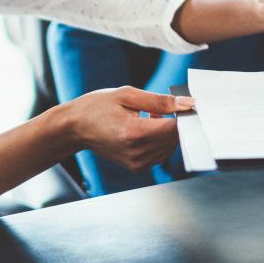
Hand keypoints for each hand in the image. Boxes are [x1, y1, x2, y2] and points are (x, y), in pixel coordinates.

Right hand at [57, 87, 190, 171]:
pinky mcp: (137, 167)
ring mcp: (137, 163)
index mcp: (134, 133)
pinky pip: (161, 153)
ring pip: (170, 147)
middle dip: (175, 122)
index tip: (185, 105)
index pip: (175, 129)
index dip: (185, 116)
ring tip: (148, 116)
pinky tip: (146, 127)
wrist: (75, 128)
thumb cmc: (97, 107)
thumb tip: (188, 103)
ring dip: (167, 131)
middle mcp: (136, 152)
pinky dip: (160, 140)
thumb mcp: (128, 95)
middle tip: (159, 107)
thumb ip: (160, 101)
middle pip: (174, 139)